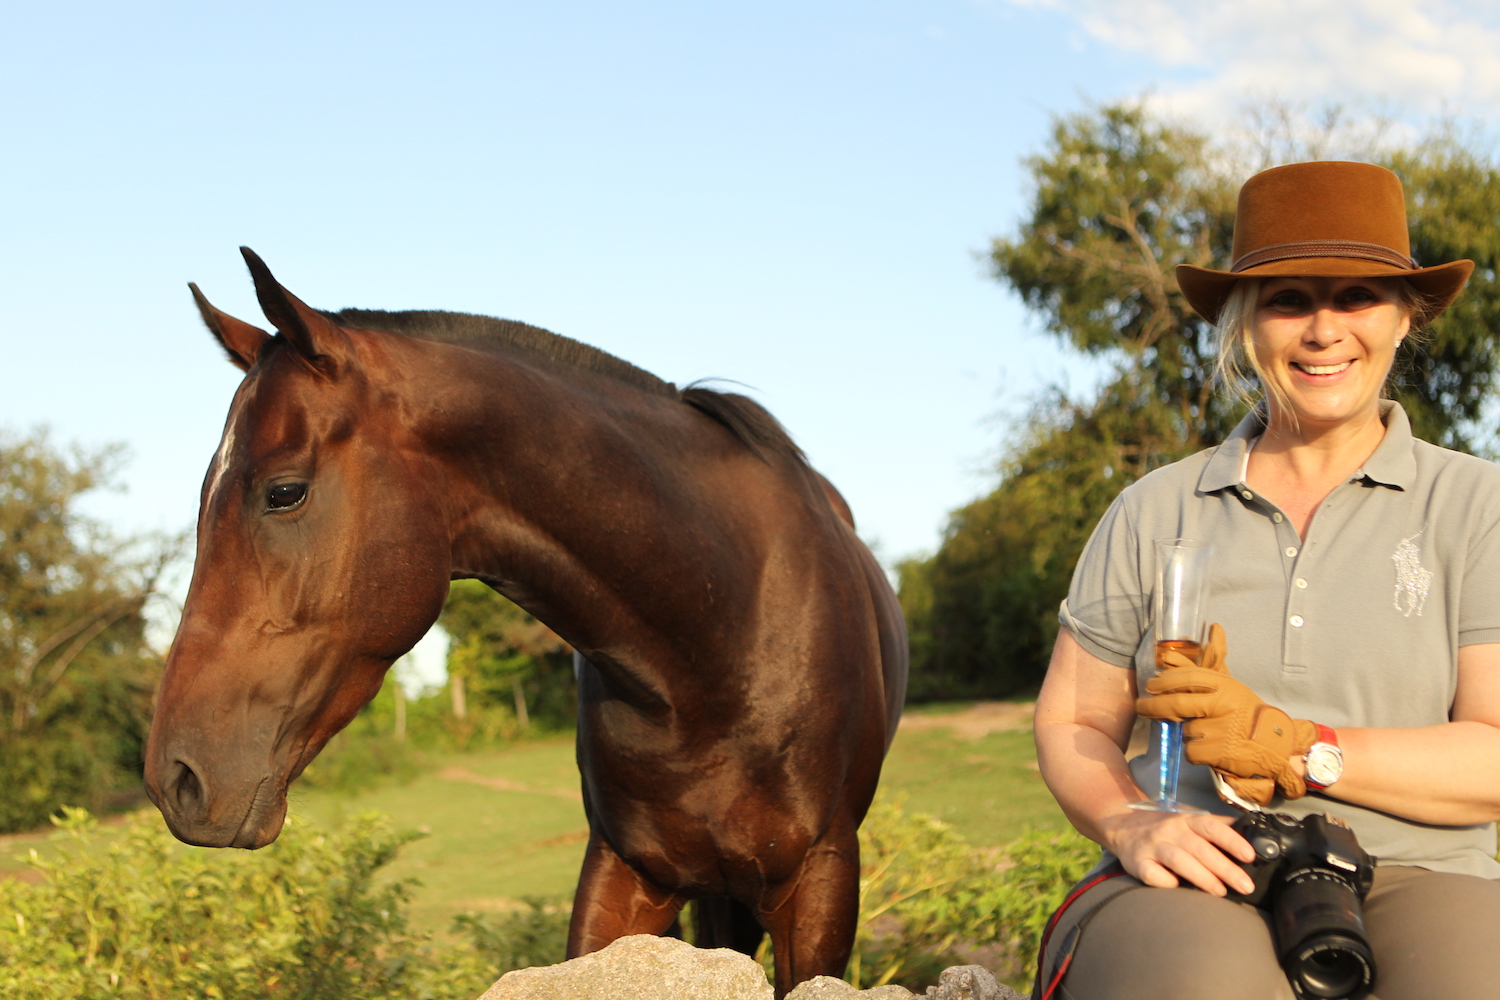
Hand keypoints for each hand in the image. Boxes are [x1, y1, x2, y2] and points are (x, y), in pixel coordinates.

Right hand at [1096, 807, 1255, 895]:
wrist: (1122, 826)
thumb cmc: (1166, 829)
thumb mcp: (1190, 820)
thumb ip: (1218, 827)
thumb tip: (1253, 833)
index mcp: (1186, 820)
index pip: (1211, 826)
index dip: (1231, 840)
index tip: (1249, 856)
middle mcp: (1169, 830)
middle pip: (1199, 848)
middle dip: (1225, 868)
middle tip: (1246, 886)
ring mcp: (1152, 846)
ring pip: (1178, 860)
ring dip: (1202, 877)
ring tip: (1220, 891)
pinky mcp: (1137, 862)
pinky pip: (1152, 874)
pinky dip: (1166, 882)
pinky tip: (1179, 888)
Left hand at [1138, 623, 1317, 804]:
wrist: (1276, 745)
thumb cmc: (1246, 714)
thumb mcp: (1231, 688)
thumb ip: (1208, 668)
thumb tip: (1199, 636)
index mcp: (1226, 685)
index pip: (1189, 677)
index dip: (1166, 681)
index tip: (1151, 684)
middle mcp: (1223, 704)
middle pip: (1178, 703)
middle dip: (1153, 706)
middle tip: (1142, 707)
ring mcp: (1220, 728)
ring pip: (1186, 730)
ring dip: (1189, 733)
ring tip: (1209, 734)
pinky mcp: (1218, 752)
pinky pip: (1192, 751)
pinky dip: (1196, 753)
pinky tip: (1212, 750)